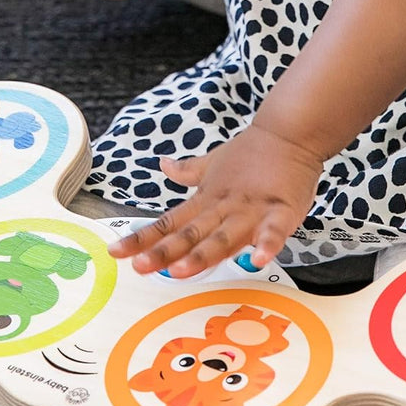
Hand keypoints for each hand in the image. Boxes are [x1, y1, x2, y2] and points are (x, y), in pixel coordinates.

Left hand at [107, 123, 323, 277]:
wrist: (289, 133)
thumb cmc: (252, 152)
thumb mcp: (213, 162)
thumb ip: (188, 171)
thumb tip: (163, 164)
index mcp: (206, 201)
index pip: (168, 223)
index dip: (142, 238)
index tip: (116, 251)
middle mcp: (223, 209)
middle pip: (190, 235)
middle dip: (164, 252)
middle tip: (140, 267)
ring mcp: (251, 211)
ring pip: (223, 237)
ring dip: (202, 255)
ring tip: (181, 271)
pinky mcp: (281, 211)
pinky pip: (273, 231)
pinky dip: (266, 245)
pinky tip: (257, 259)